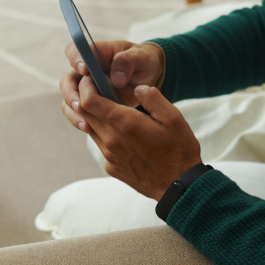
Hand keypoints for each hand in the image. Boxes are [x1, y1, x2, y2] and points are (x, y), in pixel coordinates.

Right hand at [60, 40, 163, 113]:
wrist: (149, 74)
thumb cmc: (143, 60)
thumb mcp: (141, 56)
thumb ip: (128, 61)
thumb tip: (116, 78)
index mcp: (96, 52)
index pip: (75, 50)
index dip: (75, 59)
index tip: (85, 71)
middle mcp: (87, 70)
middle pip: (68, 80)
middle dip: (71, 93)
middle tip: (81, 105)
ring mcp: (87, 87)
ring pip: (69, 98)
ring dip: (73, 111)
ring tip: (85, 123)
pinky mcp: (92, 102)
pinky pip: (78, 111)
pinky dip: (80, 119)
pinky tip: (89, 128)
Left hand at [60, 75, 200, 200]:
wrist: (179, 186)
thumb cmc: (179, 150)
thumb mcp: (172, 117)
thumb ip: (152, 97)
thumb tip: (136, 89)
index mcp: (125, 124)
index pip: (89, 101)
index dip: (86, 86)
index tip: (91, 78)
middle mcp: (111, 140)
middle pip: (85, 114)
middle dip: (88, 98)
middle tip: (101, 89)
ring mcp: (109, 156)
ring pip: (92, 130)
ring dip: (97, 117)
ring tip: (115, 110)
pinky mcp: (112, 167)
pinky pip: (102, 146)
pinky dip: (107, 135)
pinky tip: (125, 134)